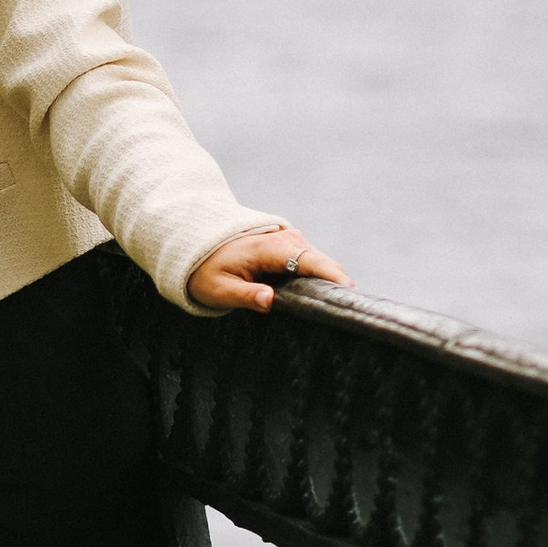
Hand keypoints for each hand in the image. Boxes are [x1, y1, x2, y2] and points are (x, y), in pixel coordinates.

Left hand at [187, 223, 350, 313]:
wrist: (196, 247)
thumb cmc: (206, 272)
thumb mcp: (218, 289)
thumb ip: (244, 295)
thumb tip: (269, 300)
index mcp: (266, 247)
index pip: (306, 259)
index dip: (330, 274)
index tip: (348, 290)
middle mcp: (283, 238)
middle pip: (320, 260)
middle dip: (337, 281)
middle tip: (350, 308)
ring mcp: (289, 239)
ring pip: (320, 260)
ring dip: (330, 279)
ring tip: (341, 304)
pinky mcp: (290, 245)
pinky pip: (312, 260)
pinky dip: (321, 275)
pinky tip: (326, 295)